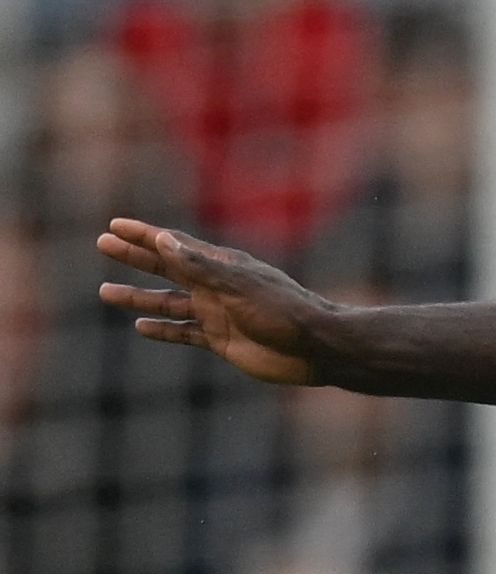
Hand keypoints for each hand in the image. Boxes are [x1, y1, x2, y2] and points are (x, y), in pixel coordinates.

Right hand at [95, 218, 332, 385]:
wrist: (316, 349)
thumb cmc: (283, 311)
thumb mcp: (239, 285)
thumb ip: (200, 266)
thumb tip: (164, 241)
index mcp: (221, 266)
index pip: (175, 245)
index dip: (145, 235)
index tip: (115, 225)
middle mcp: (216, 287)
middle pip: (166, 268)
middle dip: (135, 257)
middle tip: (102, 244)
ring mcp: (217, 313)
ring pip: (168, 302)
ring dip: (139, 297)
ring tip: (106, 292)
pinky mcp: (222, 340)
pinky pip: (184, 332)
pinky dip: (163, 329)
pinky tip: (140, 327)